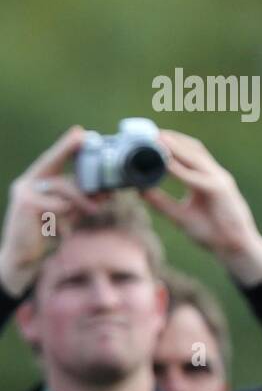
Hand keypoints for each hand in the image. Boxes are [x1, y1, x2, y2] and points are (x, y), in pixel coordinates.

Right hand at [0, 127, 104, 296]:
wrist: (24, 258)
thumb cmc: (47, 231)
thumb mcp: (68, 211)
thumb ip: (82, 198)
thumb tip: (109, 190)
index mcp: (38, 180)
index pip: (54, 159)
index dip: (67, 146)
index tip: (82, 132)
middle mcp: (28, 182)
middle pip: (64, 176)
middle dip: (88, 184)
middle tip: (109, 191)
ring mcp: (24, 193)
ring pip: (64, 190)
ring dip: (82, 202)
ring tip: (93, 210)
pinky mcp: (25, 206)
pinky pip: (57, 206)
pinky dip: (65, 217)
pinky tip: (62, 229)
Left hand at [142, 130, 261, 286]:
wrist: (235, 249)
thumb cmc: (213, 233)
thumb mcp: (181, 216)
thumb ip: (162, 202)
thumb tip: (139, 191)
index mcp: (208, 179)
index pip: (191, 153)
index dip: (172, 142)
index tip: (151, 136)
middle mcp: (215, 175)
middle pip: (194, 149)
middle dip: (172, 139)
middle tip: (149, 132)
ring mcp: (220, 181)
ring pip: (196, 158)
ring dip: (176, 147)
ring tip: (156, 139)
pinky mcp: (220, 191)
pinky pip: (196, 177)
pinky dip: (180, 169)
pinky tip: (165, 163)